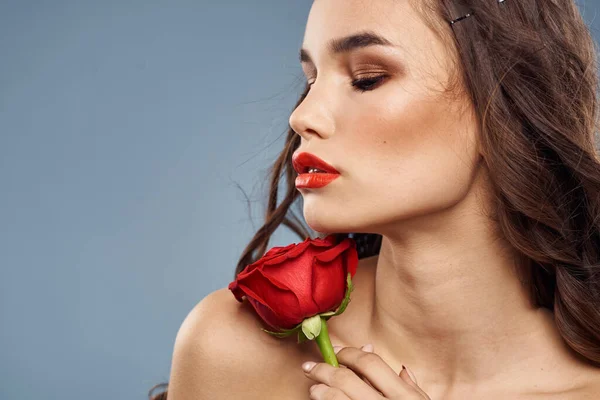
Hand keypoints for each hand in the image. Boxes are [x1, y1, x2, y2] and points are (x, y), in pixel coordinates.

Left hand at [302, 344, 430, 398]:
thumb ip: (411, 388)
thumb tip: (401, 369)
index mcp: (404, 396)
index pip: (370, 364)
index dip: (350, 353)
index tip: (337, 352)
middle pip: (346, 380)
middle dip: (324, 369)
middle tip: (311, 366)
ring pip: (337, 398)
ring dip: (321, 391)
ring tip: (314, 388)